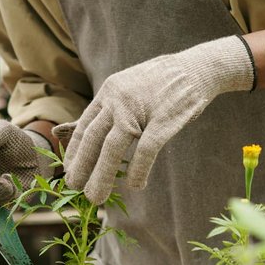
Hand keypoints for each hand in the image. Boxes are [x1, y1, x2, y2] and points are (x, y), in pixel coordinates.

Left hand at [63, 35, 253, 203]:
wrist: (196, 67)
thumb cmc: (160, 84)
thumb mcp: (128, 88)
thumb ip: (108, 109)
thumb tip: (79, 133)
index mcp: (109, 92)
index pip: (84, 126)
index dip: (74, 152)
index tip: (68, 171)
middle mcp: (119, 99)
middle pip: (93, 138)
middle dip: (81, 167)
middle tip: (74, 187)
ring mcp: (140, 108)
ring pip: (113, 148)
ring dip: (101, 176)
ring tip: (96, 197)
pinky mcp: (163, 119)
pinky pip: (146, 150)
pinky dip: (138, 170)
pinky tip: (134, 185)